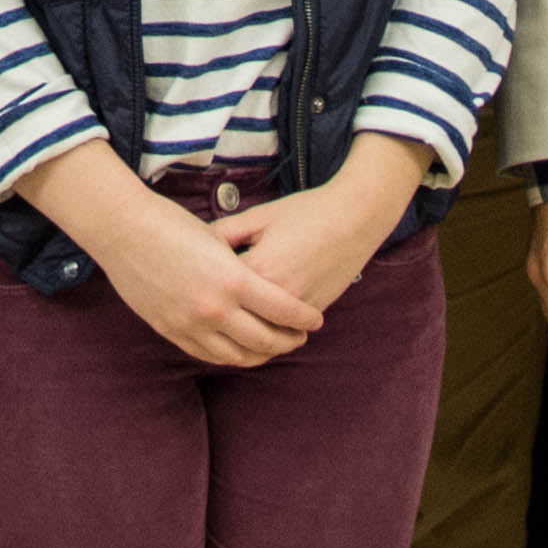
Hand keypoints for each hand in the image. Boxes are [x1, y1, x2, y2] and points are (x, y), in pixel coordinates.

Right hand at [89, 194, 326, 369]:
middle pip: (265, 339)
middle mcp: (214, 308)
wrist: (123, 230)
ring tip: (272, 347)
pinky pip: (208, 354)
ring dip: (261, 355)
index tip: (315, 320)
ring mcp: (190, 324)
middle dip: (288, 341)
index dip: (304, 318)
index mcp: (232, 279)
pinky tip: (239, 349)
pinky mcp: (171, 331)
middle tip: (299, 337)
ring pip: (237, 355)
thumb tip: (266, 284)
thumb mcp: (219, 240)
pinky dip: (229, 356)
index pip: (283, 310)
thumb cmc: (172, 225)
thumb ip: (242, 267)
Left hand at [214, 139, 425, 324]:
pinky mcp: (313, 313)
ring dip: (242, 332)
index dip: (201, 282)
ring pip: (259, 335)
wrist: (355, 217)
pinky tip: (256, 322)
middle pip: (234, 321)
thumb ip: (223, 233)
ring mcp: (297, 310)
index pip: (214, 289)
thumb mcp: (258, 216)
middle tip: (202, 307)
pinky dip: (269, 332)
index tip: (192, 278)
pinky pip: (283, 333)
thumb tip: (197, 247)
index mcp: (255, 271)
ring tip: (225, 321)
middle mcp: (275, 298)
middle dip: (217, 315)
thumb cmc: (306, 212)